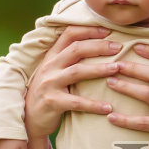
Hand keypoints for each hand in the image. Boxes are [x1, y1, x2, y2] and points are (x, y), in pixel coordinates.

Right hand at [24, 25, 122, 148]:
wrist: (30, 118)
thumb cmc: (49, 92)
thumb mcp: (55, 71)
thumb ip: (69, 59)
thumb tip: (97, 46)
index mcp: (52, 56)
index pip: (69, 34)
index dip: (89, 30)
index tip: (108, 30)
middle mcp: (50, 66)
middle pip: (76, 49)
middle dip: (99, 46)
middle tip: (118, 47)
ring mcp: (49, 83)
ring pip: (77, 71)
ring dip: (99, 69)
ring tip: (117, 68)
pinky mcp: (52, 102)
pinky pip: (76, 102)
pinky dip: (93, 105)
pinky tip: (108, 107)